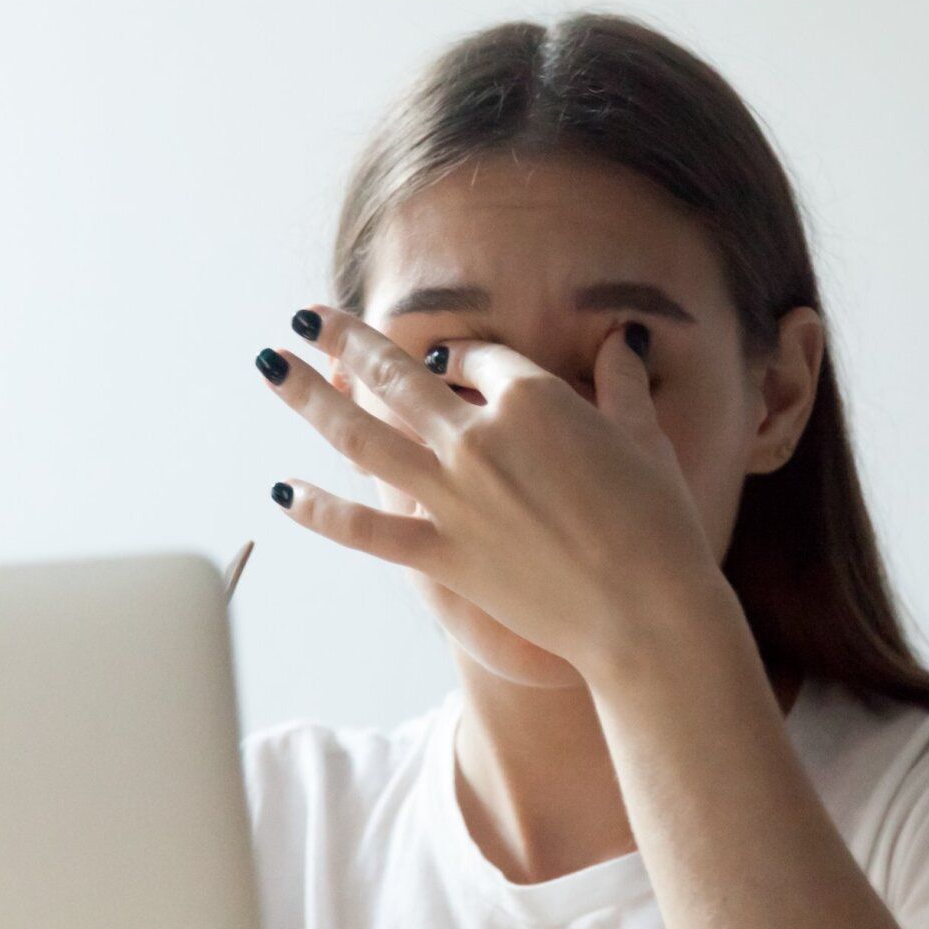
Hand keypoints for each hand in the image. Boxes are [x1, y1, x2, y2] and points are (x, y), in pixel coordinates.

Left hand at [255, 304, 728, 675]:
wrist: (645, 612)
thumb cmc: (658, 523)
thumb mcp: (645, 438)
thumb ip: (621, 383)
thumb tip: (621, 338)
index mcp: (532, 399)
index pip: (481, 358)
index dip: (469, 357)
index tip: (461, 363)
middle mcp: (478, 438)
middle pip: (398, 376)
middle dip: (348, 340)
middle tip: (307, 316)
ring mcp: (452, 498)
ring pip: (362, 436)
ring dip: (310, 396)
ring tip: (270, 364)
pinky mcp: (441, 555)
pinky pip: (365, 529)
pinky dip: (319, 511)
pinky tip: (281, 490)